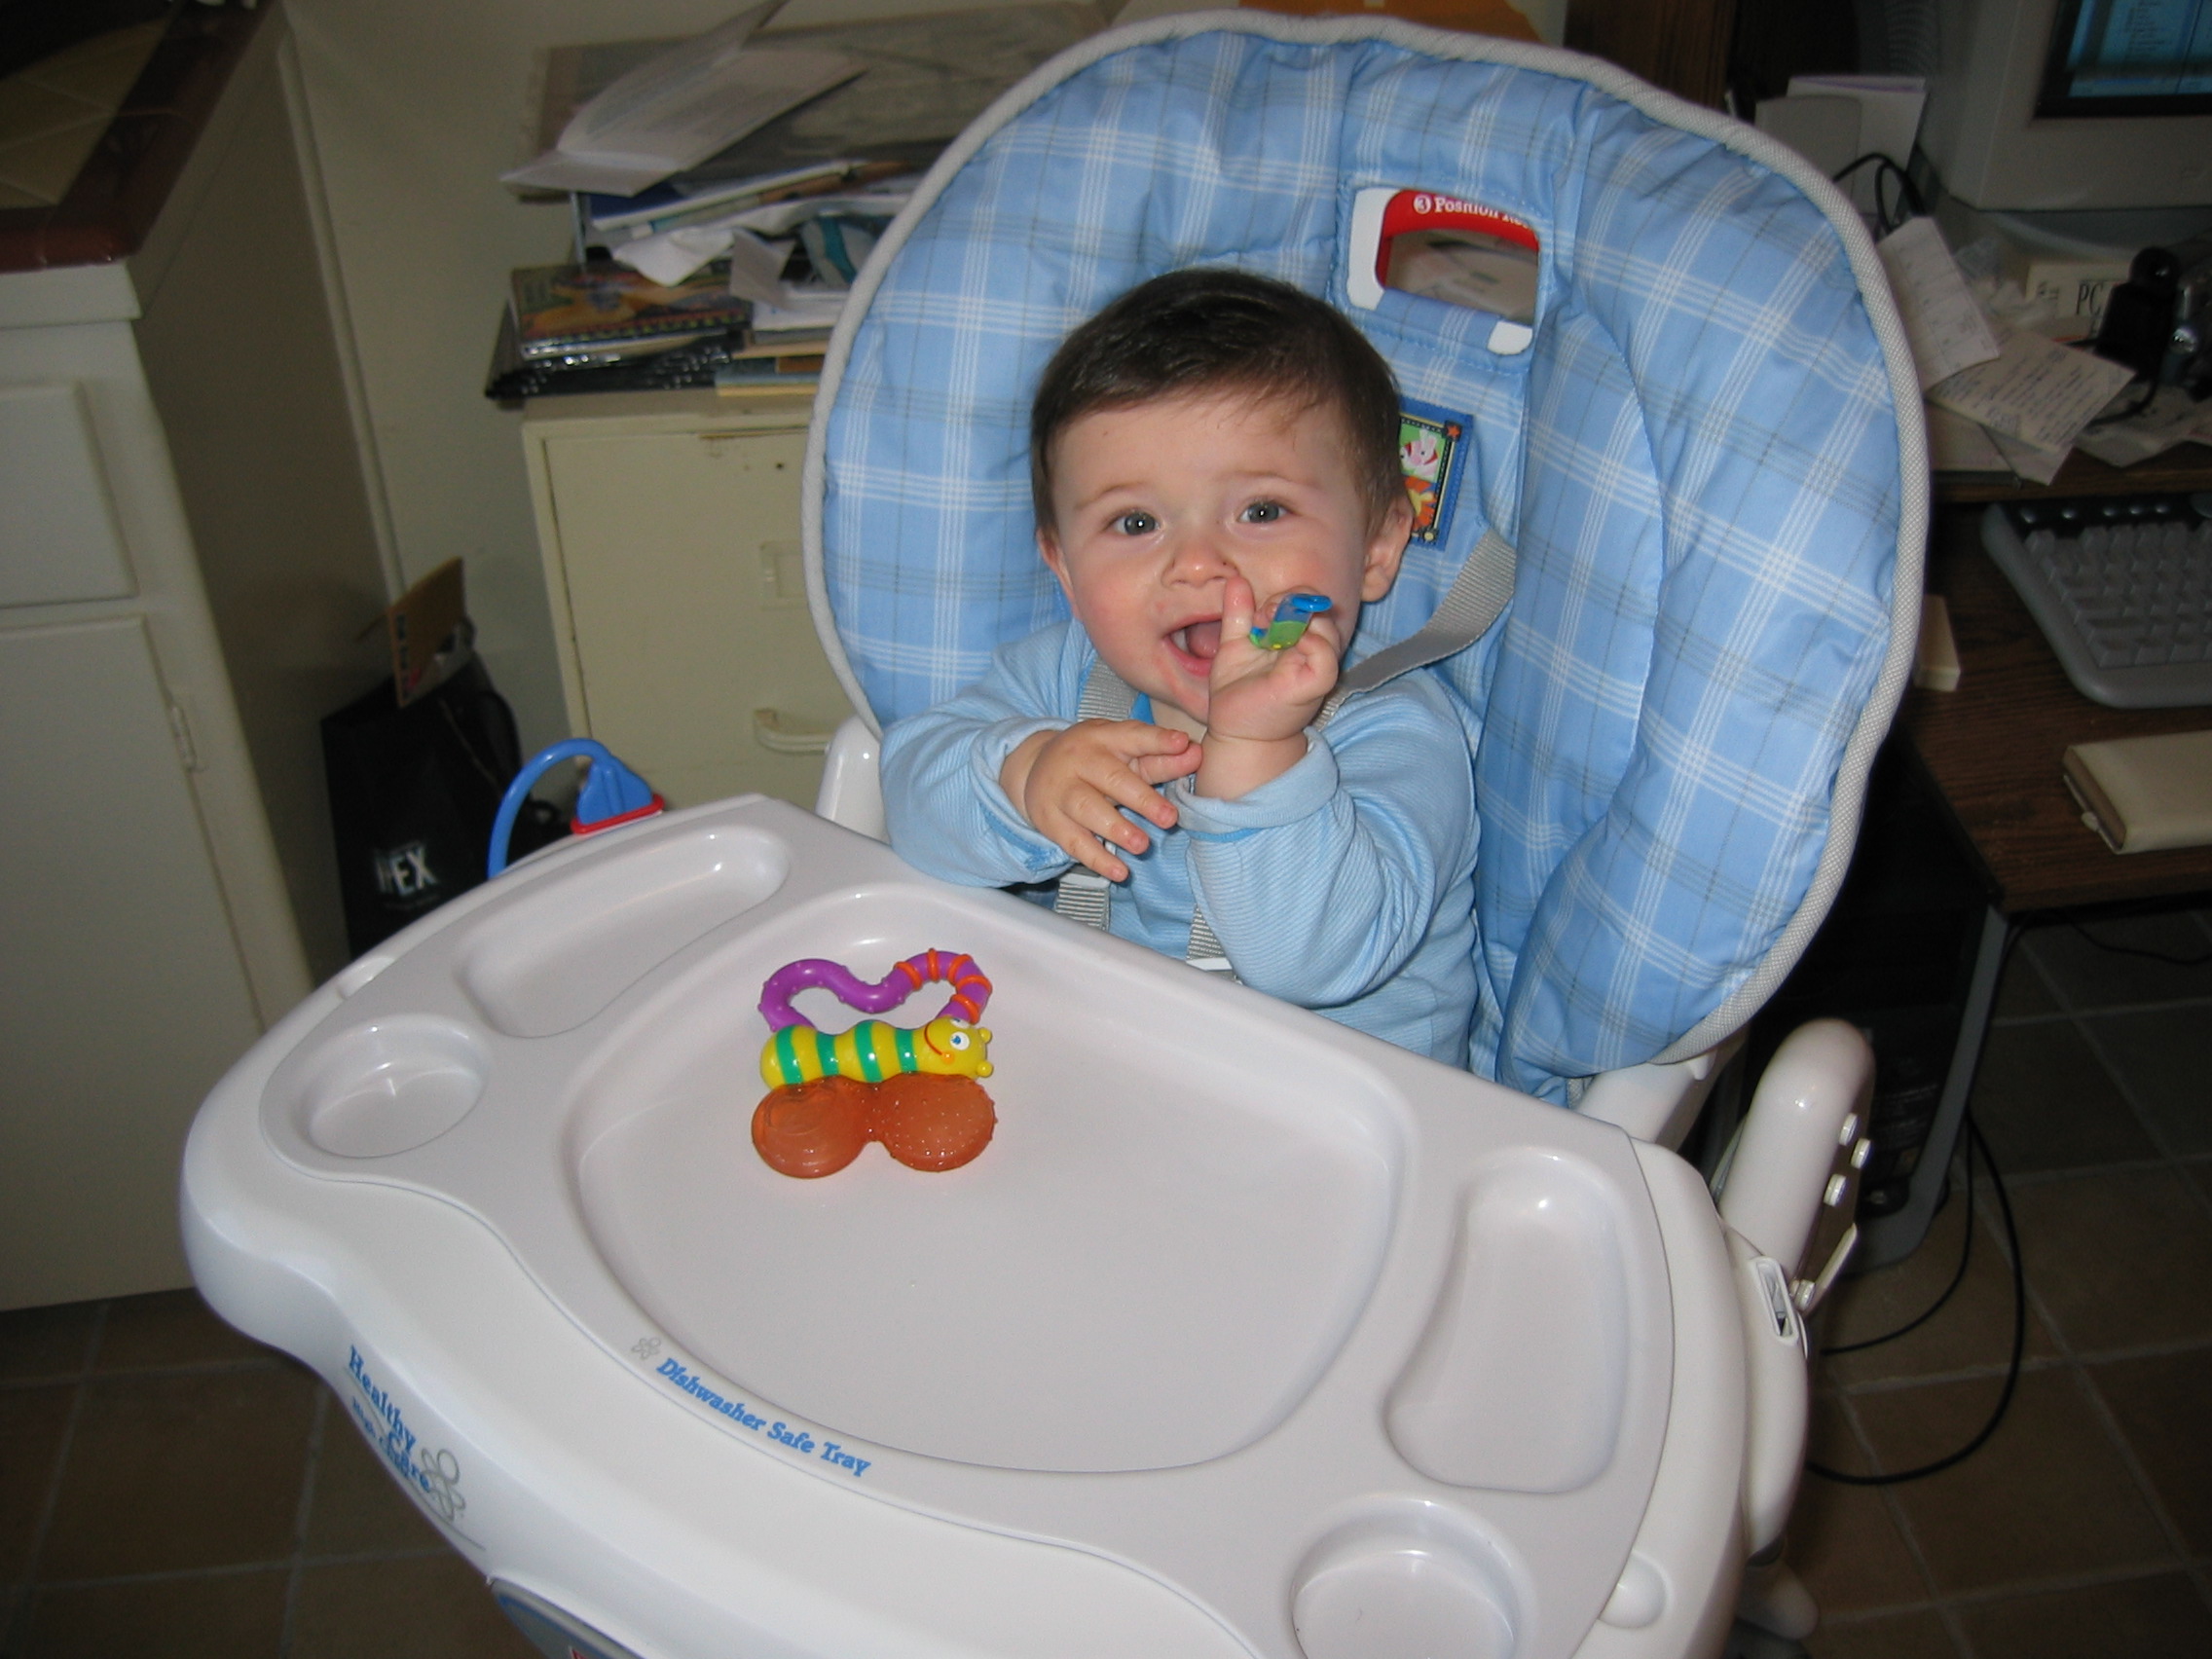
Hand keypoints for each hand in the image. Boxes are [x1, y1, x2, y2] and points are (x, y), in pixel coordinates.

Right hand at [1001, 720, 1201, 880]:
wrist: (1035, 767)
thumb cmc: (1093, 759)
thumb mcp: (1122, 750)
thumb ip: (1159, 755)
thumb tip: (1197, 753)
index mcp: (1103, 737)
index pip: (1133, 736)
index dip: (1158, 741)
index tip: (1182, 744)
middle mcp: (1080, 760)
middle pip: (1111, 778)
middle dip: (1142, 798)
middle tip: (1169, 818)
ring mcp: (1062, 790)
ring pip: (1087, 809)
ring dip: (1116, 828)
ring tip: (1142, 845)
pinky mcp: (1050, 820)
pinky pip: (1074, 841)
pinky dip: (1096, 858)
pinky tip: (1119, 871)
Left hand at [1196, 576, 1338, 797]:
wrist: (1235, 732)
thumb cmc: (1238, 693)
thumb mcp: (1234, 645)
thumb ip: (1238, 614)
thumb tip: (1237, 579)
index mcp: (1297, 640)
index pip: (1308, 603)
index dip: (1287, 596)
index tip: (1259, 610)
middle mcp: (1312, 651)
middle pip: (1321, 609)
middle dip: (1293, 600)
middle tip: (1265, 613)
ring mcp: (1316, 668)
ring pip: (1327, 628)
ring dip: (1297, 619)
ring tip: (1267, 628)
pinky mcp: (1315, 684)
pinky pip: (1324, 655)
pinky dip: (1306, 642)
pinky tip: (1280, 646)